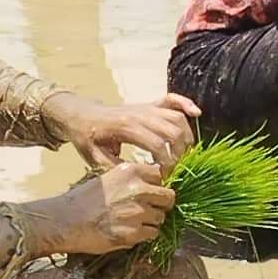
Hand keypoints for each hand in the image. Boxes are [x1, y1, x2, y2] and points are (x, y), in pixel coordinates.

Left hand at [53, 92, 199, 170]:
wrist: (81, 115)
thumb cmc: (87, 137)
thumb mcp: (95, 158)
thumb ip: (117, 168)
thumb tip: (140, 179)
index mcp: (126, 127)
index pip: (158, 145)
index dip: (167, 164)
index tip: (166, 178)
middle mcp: (141, 113)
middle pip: (173, 131)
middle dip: (180, 153)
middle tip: (176, 169)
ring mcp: (147, 107)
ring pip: (177, 118)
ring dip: (186, 137)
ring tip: (184, 155)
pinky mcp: (150, 104)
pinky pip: (172, 100)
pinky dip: (186, 105)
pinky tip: (196, 114)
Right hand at [57, 161, 175, 255]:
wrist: (65, 221)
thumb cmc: (82, 199)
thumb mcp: (108, 178)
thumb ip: (131, 179)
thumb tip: (152, 185)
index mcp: (131, 171)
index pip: (161, 174)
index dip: (156, 184)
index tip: (151, 191)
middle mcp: (139, 189)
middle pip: (168, 197)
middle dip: (161, 204)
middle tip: (149, 209)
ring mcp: (138, 212)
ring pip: (161, 217)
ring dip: (152, 221)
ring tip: (133, 222)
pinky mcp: (135, 233)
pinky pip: (152, 234)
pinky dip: (144, 235)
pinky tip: (129, 231)